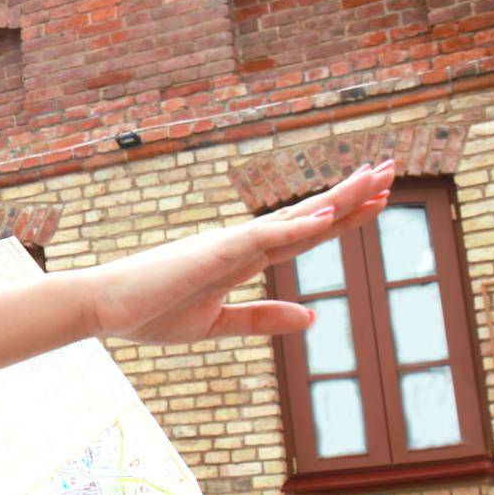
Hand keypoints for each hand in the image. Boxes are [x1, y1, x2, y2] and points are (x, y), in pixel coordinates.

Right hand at [79, 162, 394, 344]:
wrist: (102, 310)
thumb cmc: (147, 314)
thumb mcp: (215, 324)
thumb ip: (262, 319)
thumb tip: (311, 317)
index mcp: (239, 260)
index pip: (300, 234)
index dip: (340, 218)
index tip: (377, 200)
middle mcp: (238, 243)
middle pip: (305, 215)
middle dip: (350, 195)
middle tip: (391, 170)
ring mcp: (227, 244)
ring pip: (292, 217)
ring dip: (335, 199)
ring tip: (376, 179)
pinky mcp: (212, 252)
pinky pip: (263, 237)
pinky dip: (297, 226)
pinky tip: (327, 215)